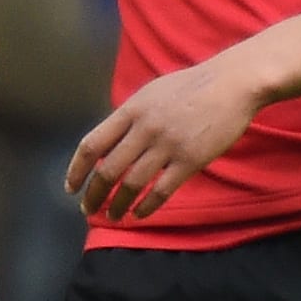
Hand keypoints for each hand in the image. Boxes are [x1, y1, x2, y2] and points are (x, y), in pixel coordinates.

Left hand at [66, 56, 261, 220]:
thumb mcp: (150, 93)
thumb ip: (130, 116)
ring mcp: (166, 145)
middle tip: (88, 209)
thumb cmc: (190, 86)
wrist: (229, 84)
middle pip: (108, 169)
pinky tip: (140, 214)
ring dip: (118, 204)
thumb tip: (112, 139)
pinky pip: (162, 190)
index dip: (76, 169)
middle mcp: (143, 128)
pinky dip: (147, 206)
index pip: (92, 144)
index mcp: (130, 110)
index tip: (70, 187)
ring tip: (113, 216)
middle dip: (94, 194)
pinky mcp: (190, 160)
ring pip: (132, 183)